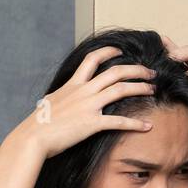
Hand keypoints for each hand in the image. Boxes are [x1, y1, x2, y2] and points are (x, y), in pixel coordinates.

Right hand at [13, 45, 156, 159]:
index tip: (121, 50)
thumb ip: (61, 97)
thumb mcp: (51, 103)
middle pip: (115, 72)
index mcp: (73, 84)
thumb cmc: (39, 123)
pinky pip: (119, 121)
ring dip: (140, 88)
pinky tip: (147, 126)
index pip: (93, 59)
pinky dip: (135, 124)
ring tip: (153, 90)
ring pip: (120, 90)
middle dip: (136, 70)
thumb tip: (58, 98)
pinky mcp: (92, 124)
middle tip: (150, 72)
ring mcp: (88, 106)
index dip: (109, 52)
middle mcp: (83, 91)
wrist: (33, 137)